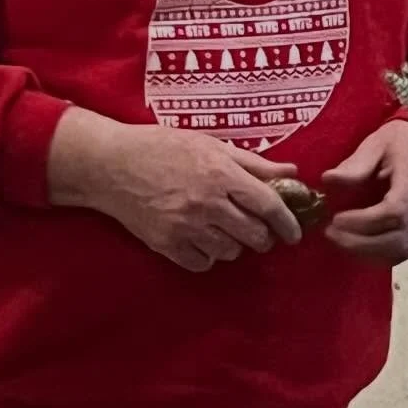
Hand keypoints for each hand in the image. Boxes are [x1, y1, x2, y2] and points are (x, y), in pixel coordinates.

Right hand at [47, 109, 302, 272]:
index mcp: (221, 174)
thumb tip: (292, 172)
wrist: (112, 164)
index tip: (295, 233)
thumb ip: (253, 162)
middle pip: (254, 234)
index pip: (268, 205)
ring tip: (225, 230)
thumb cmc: (163, 147)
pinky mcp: (166, 244)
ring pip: (231, 252)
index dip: (288, 222)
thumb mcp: (210, 144)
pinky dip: (208, 256)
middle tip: (259, 231)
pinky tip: (202, 240)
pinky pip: (203, 263)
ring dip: (235, 245)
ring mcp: (185, 226)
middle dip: (264, 237)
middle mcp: (207, 203)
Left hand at [321, 121, 407, 265]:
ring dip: (367, 252)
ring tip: (340, 239)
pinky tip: (357, 246)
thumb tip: (328, 179)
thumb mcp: (375, 144)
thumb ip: (355, 164)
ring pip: (402, 249)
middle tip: (331, 233)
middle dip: (361, 242)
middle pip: (399, 237)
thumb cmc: (398, 144)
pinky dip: (379, 255)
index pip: (394, 211)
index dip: (364, 221)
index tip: (336, 218)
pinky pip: (404, 252)